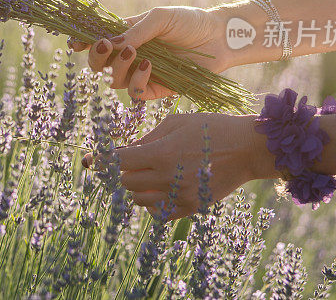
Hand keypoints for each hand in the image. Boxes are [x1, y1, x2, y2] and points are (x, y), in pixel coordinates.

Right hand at [69, 6, 232, 99]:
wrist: (220, 37)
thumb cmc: (190, 21)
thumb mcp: (159, 17)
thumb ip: (134, 30)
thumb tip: (111, 43)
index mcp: (126, 35)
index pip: (97, 40)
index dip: (82, 42)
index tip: (74, 42)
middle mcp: (130, 56)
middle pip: (98, 64)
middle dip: (95, 57)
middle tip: (104, 46)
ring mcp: (141, 74)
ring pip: (113, 79)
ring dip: (117, 66)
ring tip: (133, 52)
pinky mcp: (156, 89)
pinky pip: (136, 92)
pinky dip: (137, 80)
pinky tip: (148, 64)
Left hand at [83, 112, 275, 218]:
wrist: (247, 149)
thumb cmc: (211, 127)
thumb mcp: (176, 122)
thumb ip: (148, 138)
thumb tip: (127, 150)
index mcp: (162, 154)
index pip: (120, 162)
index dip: (101, 160)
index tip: (88, 160)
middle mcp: (168, 178)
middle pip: (126, 182)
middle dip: (119, 172)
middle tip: (119, 164)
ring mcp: (179, 196)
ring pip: (139, 199)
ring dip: (133, 187)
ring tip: (140, 174)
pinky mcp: (191, 207)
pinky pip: (158, 212)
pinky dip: (150, 202)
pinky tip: (155, 189)